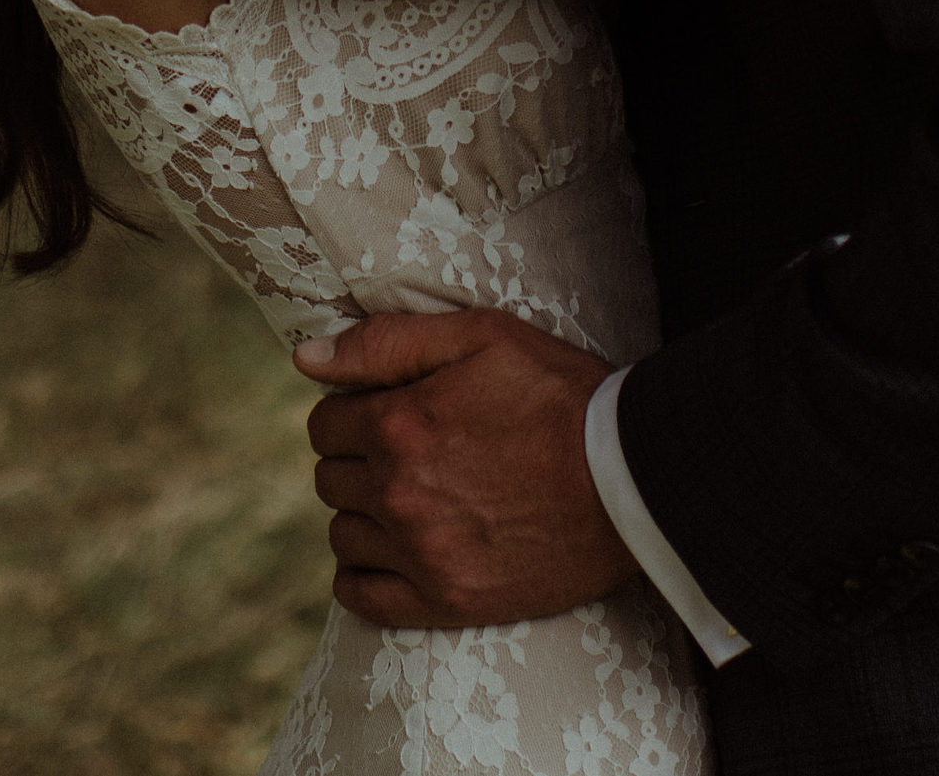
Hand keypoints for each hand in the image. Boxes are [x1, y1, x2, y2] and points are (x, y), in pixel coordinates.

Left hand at [293, 307, 635, 626]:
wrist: (633, 478)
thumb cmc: (559, 394)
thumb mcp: (480, 336)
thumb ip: (386, 343)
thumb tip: (305, 357)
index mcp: (400, 425)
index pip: (325, 421)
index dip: (350, 408)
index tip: (384, 408)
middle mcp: (400, 493)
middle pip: (330, 477)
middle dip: (355, 457)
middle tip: (402, 448)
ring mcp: (422, 553)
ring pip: (343, 534)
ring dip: (362, 511)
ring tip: (407, 495)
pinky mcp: (449, 601)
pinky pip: (363, 598)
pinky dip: (361, 575)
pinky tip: (389, 552)